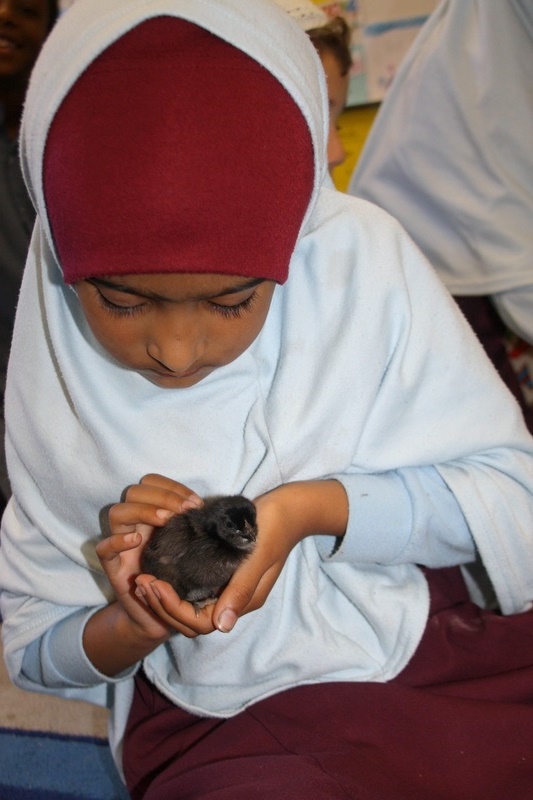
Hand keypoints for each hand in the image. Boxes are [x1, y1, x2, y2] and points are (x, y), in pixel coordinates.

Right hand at [96, 473, 204, 639]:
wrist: (161, 615)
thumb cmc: (180, 576)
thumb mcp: (191, 547)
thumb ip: (194, 526)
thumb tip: (211, 510)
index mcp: (152, 513)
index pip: (151, 482)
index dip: (171, 487)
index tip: (196, 503)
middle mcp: (134, 524)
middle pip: (134, 492)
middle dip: (162, 496)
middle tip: (184, 511)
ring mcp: (121, 544)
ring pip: (117, 512)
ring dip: (143, 511)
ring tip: (165, 521)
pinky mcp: (113, 567)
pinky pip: (103, 548)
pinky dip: (117, 540)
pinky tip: (137, 540)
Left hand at [139, 479, 347, 634]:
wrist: (289, 509)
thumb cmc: (273, 529)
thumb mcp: (257, 557)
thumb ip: (239, 590)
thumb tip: (221, 627)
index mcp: (243, 601)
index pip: (200, 622)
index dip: (172, 608)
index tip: (153, 584)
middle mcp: (234, 600)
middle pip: (192, 620)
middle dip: (162, 605)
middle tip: (140, 581)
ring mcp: (229, 588)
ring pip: (191, 607)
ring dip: (165, 598)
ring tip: (144, 578)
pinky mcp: (224, 574)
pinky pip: (195, 591)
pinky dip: (175, 587)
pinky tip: (161, 572)